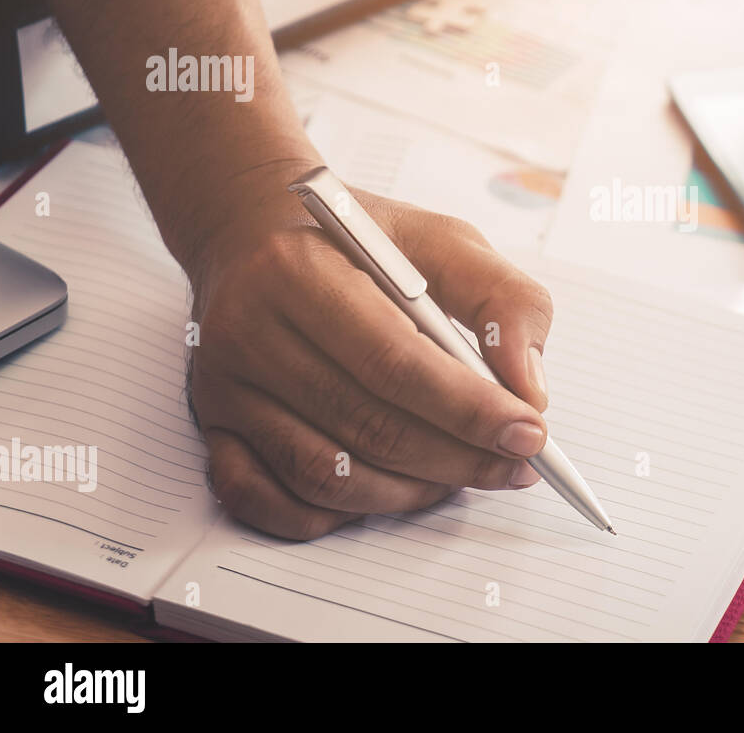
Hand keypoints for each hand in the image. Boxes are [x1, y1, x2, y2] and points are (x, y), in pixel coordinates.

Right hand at [185, 183, 553, 539]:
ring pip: (325, 475)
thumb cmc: (359, 240)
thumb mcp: (443, 240)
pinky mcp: (214, 426)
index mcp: (301, 271)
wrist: (252, 229)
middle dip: (458, 459)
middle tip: (513, 465)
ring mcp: (224, 387)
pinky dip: (336, 515)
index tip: (529, 434)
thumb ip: (502, 300)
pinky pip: (268, 501)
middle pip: (367, 426)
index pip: (396, 363)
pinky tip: (387, 490)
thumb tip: (528, 388)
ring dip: (409, 492)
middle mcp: (249, 331)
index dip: (470, 410)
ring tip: (462, 474)